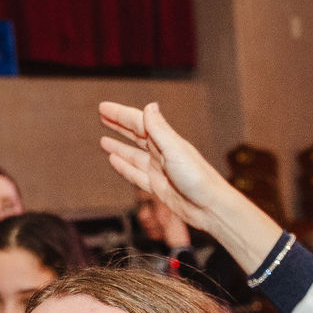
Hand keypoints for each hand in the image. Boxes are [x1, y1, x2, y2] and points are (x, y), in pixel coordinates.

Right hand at [98, 101, 283, 273]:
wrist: (209, 207)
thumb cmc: (198, 178)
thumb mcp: (175, 149)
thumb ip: (160, 129)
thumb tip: (150, 105)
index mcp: (166, 140)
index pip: (138, 122)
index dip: (120, 114)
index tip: (104, 108)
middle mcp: (161, 153)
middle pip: (135, 135)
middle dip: (118, 125)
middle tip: (102, 116)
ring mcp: (159, 170)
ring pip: (133, 155)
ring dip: (119, 147)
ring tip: (104, 141)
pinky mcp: (158, 187)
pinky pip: (136, 174)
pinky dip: (124, 167)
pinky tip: (115, 161)